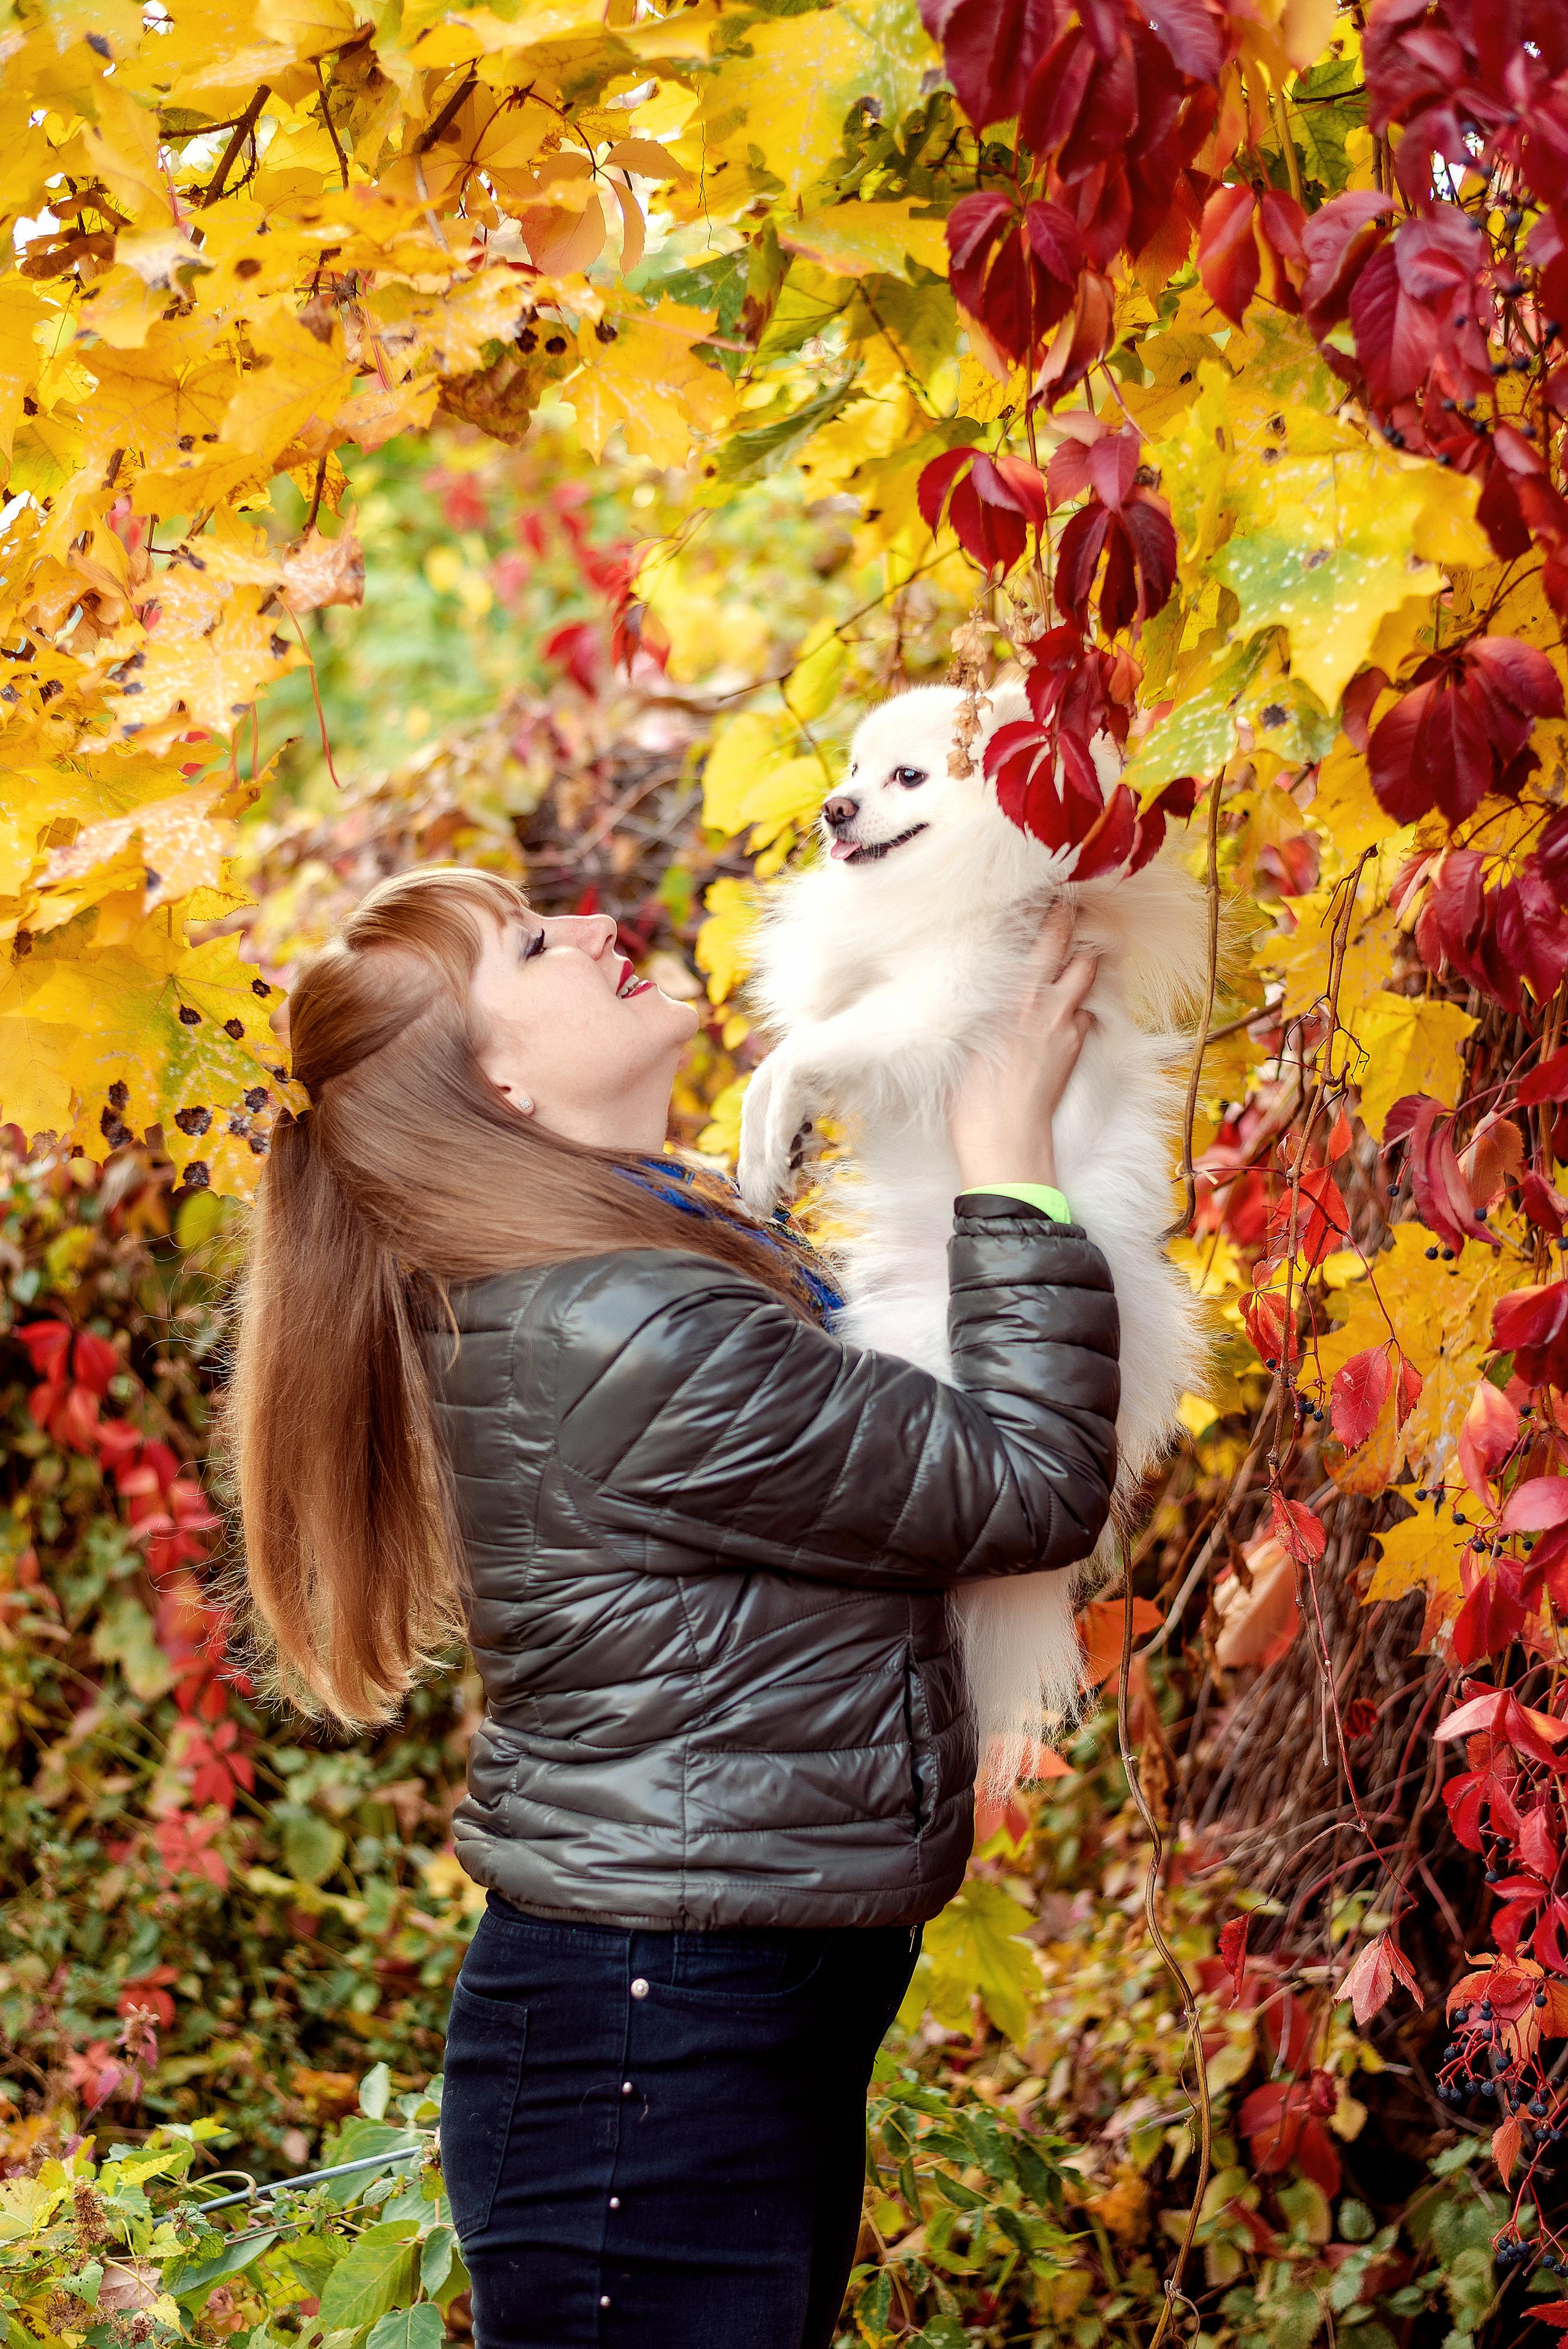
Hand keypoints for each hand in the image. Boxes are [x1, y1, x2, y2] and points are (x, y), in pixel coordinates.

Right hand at [948, 904, 1098, 1191]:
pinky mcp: (1074, 1049)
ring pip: (1087, 978)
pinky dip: (1082, 1004)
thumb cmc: (970, 1093)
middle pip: (1073, 949)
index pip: (1041, 937)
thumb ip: (979, 1001)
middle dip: (1075, 925)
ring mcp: (1066, 1026)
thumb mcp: (962, 1036)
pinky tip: (1071, 1005)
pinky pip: (1086, 1015)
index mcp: (1015, 994)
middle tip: (1073, 906)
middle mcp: (1046, 1003)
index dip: (1052, 911)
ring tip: (1081, 948)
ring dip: (1087, 960)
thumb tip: (978, 982)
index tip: (1052, 892)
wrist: (1004, 1136)